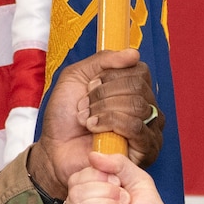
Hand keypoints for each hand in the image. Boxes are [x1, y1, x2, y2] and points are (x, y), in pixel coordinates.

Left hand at [27, 49, 163, 194]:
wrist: (54, 149)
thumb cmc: (65, 116)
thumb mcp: (77, 76)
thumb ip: (103, 60)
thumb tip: (134, 53)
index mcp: (134, 90)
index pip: (139, 70)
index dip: (111, 75)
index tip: (89, 86)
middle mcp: (146, 108)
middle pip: (139, 86)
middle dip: (104, 94)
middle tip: (85, 105)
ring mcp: (148, 130)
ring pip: (138, 105)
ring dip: (104, 109)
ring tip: (86, 120)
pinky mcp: (145, 151)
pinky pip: (137, 127)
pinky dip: (111, 123)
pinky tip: (94, 129)